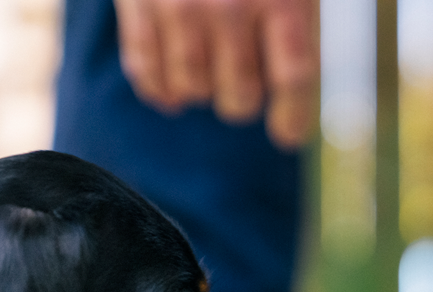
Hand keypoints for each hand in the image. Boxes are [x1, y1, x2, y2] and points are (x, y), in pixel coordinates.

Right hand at [114, 0, 317, 148]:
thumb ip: (295, 31)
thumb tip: (291, 106)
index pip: (292, 78)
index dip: (292, 118)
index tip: (287, 137)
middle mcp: (230, 3)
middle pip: (240, 96)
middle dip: (242, 102)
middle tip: (242, 91)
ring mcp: (179, 4)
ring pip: (192, 90)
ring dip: (201, 93)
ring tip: (207, 76)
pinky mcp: (137, 0)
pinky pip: (145, 70)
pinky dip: (159, 90)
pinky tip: (170, 94)